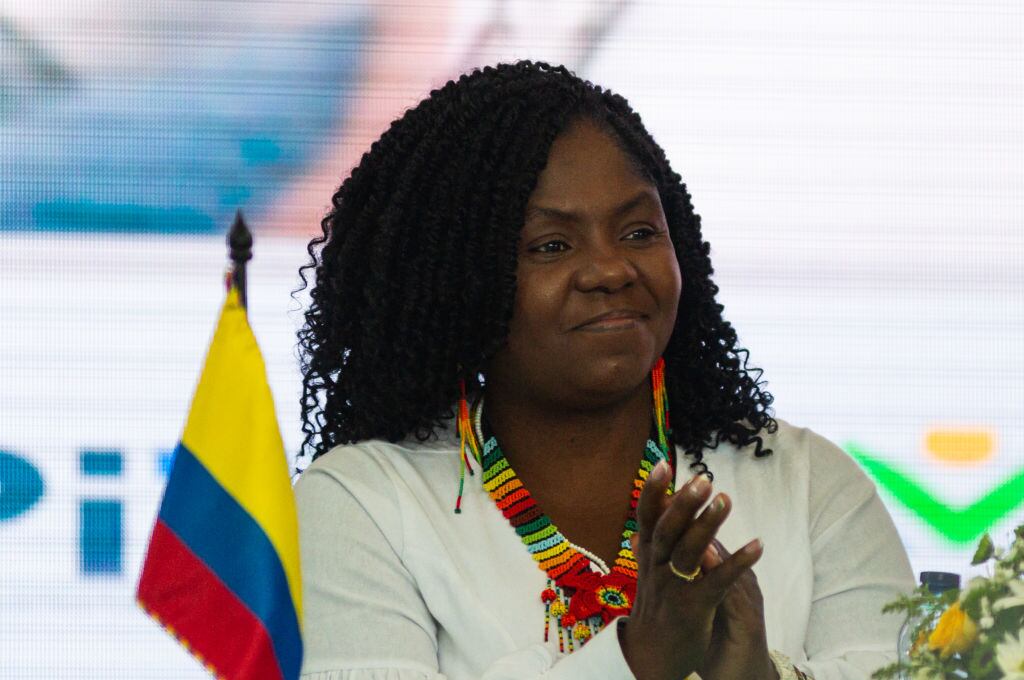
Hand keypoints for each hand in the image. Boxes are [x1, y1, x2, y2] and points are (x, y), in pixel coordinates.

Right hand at [619, 462, 763, 679]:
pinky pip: (716, 582)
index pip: (646, 518)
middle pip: (667, 531)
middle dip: (683, 504)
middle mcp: (656, 568)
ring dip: (707, 524)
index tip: (661, 464)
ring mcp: (674, 588)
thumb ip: (647, 551)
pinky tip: (757, 545)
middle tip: (702, 479)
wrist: (653, 657)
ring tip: (726, 499)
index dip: (652, 492)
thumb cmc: (656, 610)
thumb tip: (639, 529)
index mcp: (647, 557)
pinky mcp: (694, 608)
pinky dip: (738, 562)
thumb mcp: (648, 577)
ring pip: (689, 552)